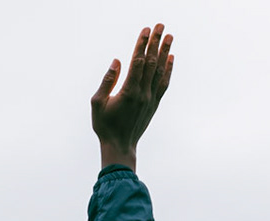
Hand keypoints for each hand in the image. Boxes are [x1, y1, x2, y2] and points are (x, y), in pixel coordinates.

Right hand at [90, 24, 173, 170]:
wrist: (120, 146)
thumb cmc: (105, 126)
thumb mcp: (98, 103)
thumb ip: (107, 80)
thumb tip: (117, 61)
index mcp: (128, 91)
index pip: (138, 61)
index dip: (142, 44)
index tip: (146, 30)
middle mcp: (143, 93)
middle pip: (152, 62)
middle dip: (156, 42)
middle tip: (161, 26)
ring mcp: (151, 98)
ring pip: (160, 71)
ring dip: (165, 52)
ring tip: (170, 36)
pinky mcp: (154, 104)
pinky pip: (163, 83)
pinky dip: (168, 69)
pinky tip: (170, 58)